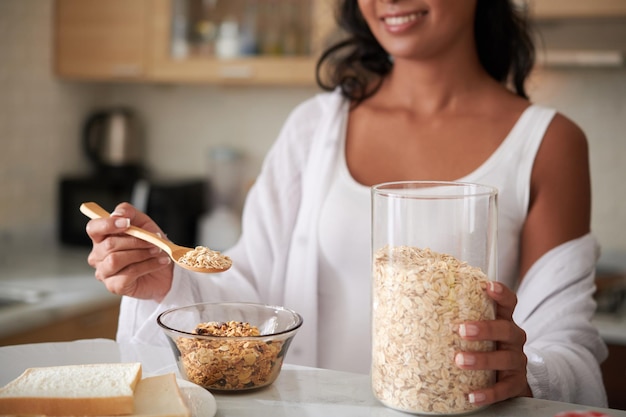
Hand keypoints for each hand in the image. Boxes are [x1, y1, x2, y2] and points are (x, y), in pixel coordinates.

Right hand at [85, 202, 173, 301]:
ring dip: (141, 253)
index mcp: (102, 237)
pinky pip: (128, 274)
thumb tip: (117, 214)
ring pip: (116, 260)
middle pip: (109, 245)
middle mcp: (98, 255)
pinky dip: (148, 265)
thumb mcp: (143, 223)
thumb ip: (129, 213)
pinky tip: (160, 262)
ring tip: (158, 251)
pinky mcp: (114, 286)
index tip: (127, 223)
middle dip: (135, 241)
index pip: (93, 228)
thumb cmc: (150, 245)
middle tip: (155, 240)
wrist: (165, 270)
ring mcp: (104, 272)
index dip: (108, 224)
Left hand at [455, 281, 531, 404]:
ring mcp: (516, 361)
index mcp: (503, 321)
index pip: (508, 303)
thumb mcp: (477, 332)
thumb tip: (409, 309)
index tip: (488, 286)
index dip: (501, 293)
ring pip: (505, 359)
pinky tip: (471, 395)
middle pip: (506, 329)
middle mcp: (513, 339)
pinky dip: (488, 392)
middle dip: (484, 329)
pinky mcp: (516, 383)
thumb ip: (457, 319)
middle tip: (462, 330)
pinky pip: (504, 389)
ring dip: (482, 359)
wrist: (508, 380)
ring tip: (460, 361)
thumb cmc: (485, 348)